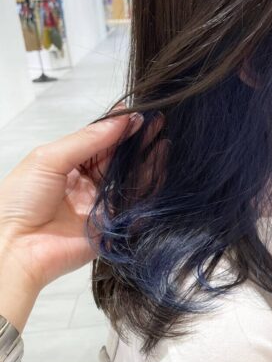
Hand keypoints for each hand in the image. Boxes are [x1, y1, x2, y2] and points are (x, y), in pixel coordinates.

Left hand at [0, 102, 143, 291]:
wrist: (18, 249)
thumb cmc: (21, 201)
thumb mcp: (48, 159)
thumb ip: (86, 141)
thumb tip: (119, 121)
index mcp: (69, 164)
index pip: (100, 141)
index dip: (118, 127)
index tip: (138, 113)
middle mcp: (88, 182)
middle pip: (118, 157)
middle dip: (137, 140)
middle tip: (158, 122)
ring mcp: (102, 202)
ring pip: (130, 177)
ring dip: (147, 159)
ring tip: (164, 141)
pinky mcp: (114, 223)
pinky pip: (136, 202)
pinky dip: (150, 185)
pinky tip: (161, 167)